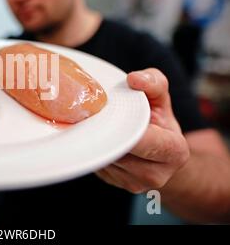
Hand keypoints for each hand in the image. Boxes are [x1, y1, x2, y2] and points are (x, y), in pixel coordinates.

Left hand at [96, 68, 189, 193]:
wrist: (158, 154)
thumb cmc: (159, 120)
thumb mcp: (161, 98)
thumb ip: (153, 82)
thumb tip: (133, 79)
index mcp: (174, 152)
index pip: (145, 141)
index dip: (124, 126)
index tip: (108, 112)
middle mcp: (155, 174)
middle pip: (120, 151)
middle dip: (106, 131)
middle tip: (90, 113)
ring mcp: (133, 183)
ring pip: (105, 158)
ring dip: (96, 140)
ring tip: (94, 123)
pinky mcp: (115, 183)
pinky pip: (97, 164)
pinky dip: (92, 148)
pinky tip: (93, 135)